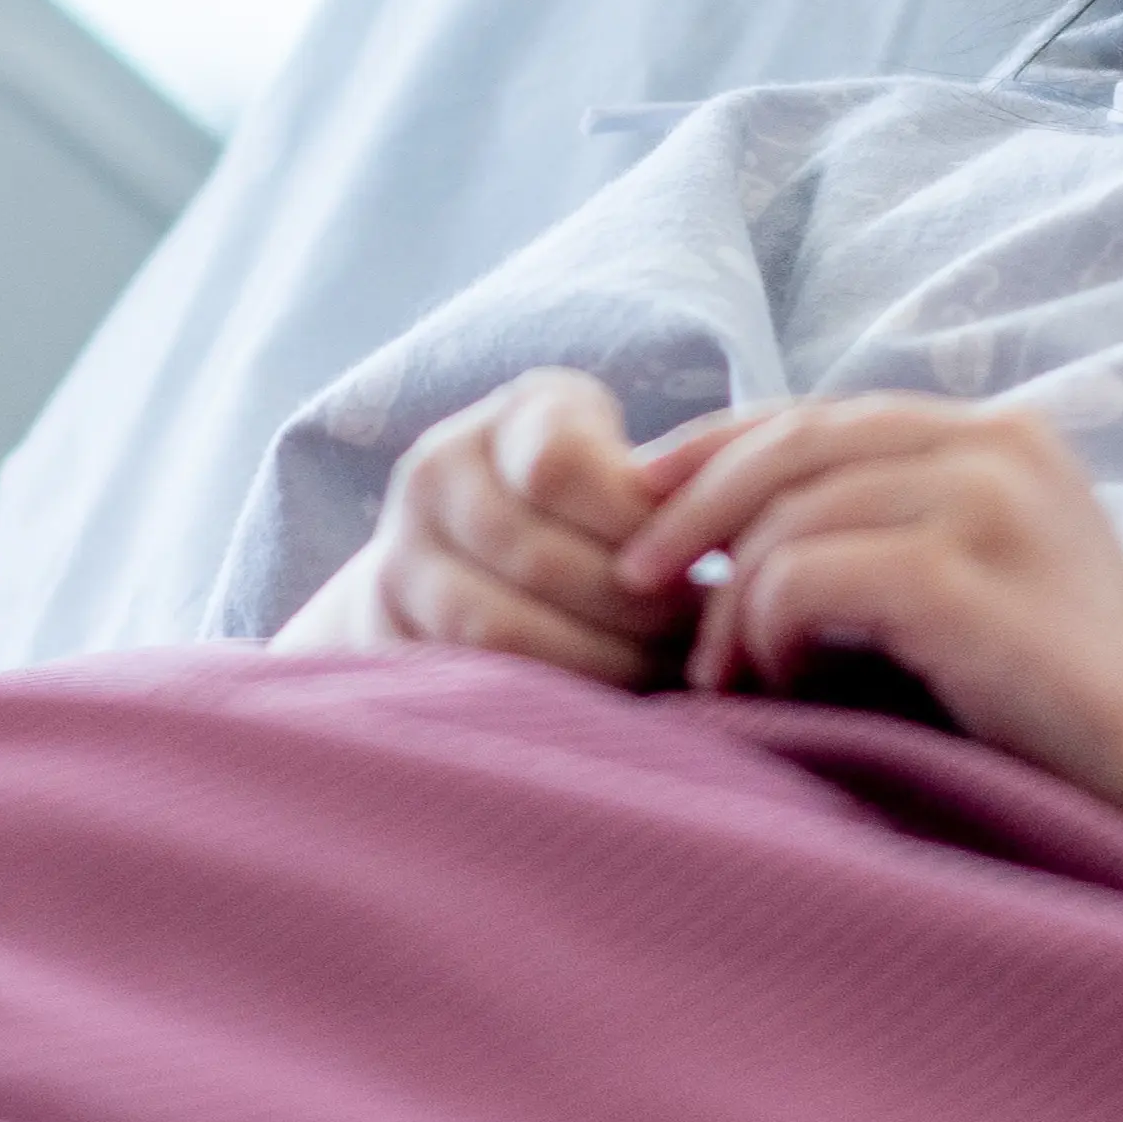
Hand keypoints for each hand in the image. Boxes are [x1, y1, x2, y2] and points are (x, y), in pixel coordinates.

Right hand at [284, 368, 707, 685]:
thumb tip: (742, 536)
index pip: (561, 463)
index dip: (639, 524)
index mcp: (513, 417)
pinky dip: (549, 697)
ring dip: (599, 662)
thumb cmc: (600, 520)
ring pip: (499, 628)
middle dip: (638, 608)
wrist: (468, 568)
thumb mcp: (632, 475)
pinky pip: (466, 680)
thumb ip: (672, 489)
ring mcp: (397, 556)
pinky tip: (606, 704)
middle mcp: (437, 473)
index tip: (701, 563)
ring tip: (664, 673)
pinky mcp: (380, 636)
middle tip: (701, 639)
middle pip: (539, 556)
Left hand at [615, 395, 1122, 816]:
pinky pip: (809, 574)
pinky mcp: (970, 576)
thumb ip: (883, 528)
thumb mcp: (968, 577)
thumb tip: (725, 528)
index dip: (713, 445)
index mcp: (996, 434)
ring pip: (789, 515)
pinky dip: (769, 632)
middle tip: (635, 587)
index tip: (640, 502)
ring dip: (733, 605)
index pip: (819, 412)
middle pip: (791, 443)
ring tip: (733, 680)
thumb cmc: (1050, 691)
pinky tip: (779, 687)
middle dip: (691, 510)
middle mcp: (995, 444)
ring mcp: (990, 502)